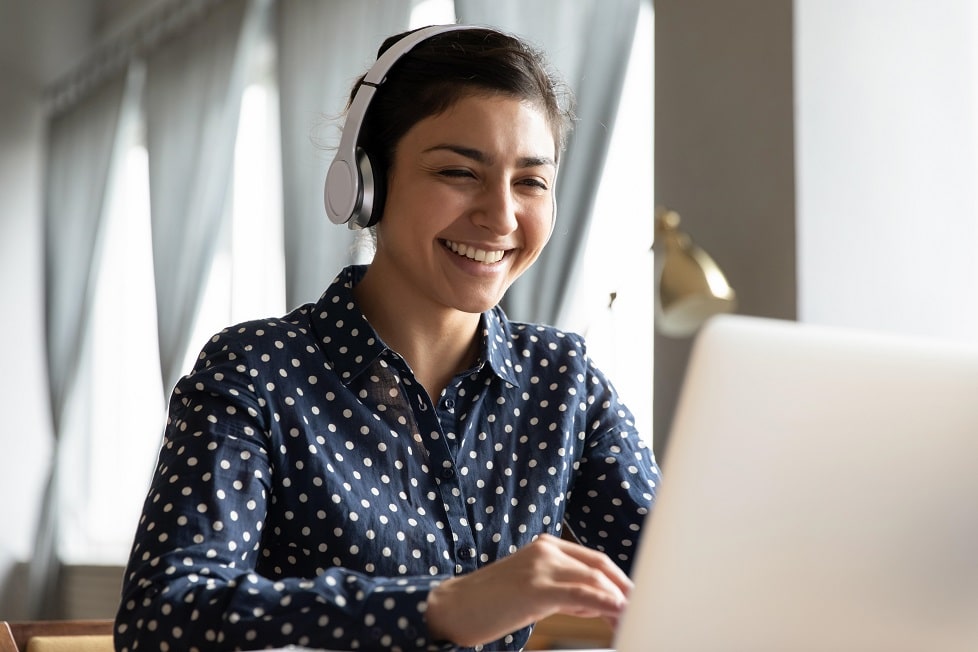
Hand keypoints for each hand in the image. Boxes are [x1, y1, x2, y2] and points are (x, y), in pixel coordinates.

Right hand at [424, 534, 631, 646]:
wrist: (452, 607)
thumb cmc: (490, 603)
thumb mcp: (532, 590)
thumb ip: (565, 591)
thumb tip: (599, 604)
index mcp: (547, 546)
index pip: (596, 560)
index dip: (620, 581)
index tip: (637, 601)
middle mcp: (546, 549)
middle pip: (601, 567)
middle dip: (626, 590)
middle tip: (644, 612)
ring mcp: (541, 566)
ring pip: (595, 578)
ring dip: (620, 600)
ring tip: (633, 618)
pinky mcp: (535, 587)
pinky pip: (581, 594)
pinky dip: (604, 604)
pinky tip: (618, 614)